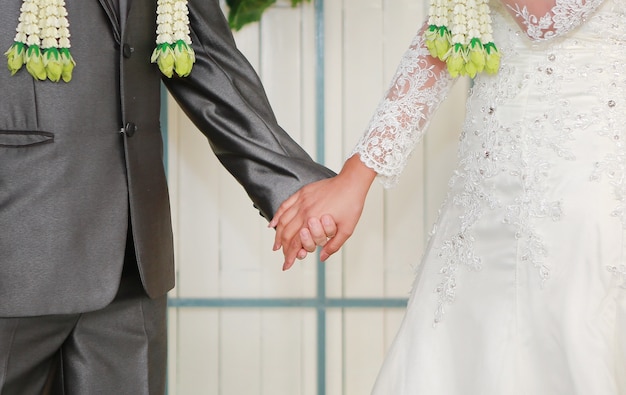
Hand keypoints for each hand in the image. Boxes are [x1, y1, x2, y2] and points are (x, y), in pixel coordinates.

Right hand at [269, 155, 375, 269]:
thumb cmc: (351, 204)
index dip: (290, 257)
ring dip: (278, 235)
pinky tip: (273, 223)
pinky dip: (277, 216)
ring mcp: (301, 201)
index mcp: (313, 221)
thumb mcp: (347, 229)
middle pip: (287, 234)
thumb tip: (322, 257)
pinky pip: (285, 205)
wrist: (351, 183)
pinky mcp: (302, 193)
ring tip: (276, 245)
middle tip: (284, 257)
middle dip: (283, 248)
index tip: (287, 265)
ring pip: (283, 221)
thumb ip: (334, 245)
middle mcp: (304, 212)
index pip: (296, 244)